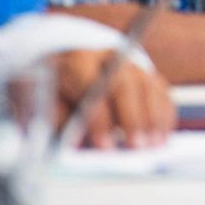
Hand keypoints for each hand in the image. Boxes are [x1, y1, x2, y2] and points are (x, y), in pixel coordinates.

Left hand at [53, 50, 173, 149]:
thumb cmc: (51, 87)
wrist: (63, 61)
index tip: (103, 146)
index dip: (99, 118)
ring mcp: (132, 63)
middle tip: (136, 147)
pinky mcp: (147, 73)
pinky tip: (163, 136)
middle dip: (133, 119)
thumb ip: (57, 120)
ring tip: (153, 147)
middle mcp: (110, 57)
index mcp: (78, 60)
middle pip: (128, 85)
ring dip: (154, 119)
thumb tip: (75, 145)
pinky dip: (164, 115)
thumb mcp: (40, 99)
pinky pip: (162, 92)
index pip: (93, 86)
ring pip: (150, 88)